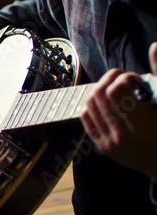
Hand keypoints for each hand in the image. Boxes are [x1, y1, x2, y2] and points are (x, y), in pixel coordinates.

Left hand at [80, 42, 156, 177]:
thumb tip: (154, 46)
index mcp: (141, 125)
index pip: (116, 91)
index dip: (124, 78)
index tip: (136, 80)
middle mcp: (121, 136)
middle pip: (99, 95)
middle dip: (110, 80)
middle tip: (125, 80)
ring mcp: (109, 143)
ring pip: (90, 104)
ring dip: (101, 90)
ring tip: (117, 91)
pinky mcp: (102, 147)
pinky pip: (86, 118)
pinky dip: (93, 105)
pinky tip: (108, 103)